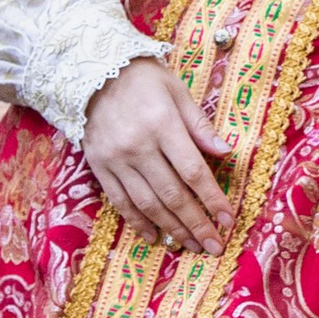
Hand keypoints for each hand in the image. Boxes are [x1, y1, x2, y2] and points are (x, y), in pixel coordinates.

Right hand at [82, 58, 232, 253]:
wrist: (90, 71)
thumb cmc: (142, 79)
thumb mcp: (177, 91)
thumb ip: (200, 125)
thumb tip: (226, 152)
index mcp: (163, 125)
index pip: (193, 171)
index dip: (213, 199)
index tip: (228, 220)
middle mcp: (138, 146)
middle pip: (172, 195)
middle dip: (196, 224)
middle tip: (214, 246)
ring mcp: (116, 159)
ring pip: (148, 204)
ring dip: (172, 229)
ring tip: (192, 246)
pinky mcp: (99, 167)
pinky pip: (120, 201)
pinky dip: (138, 222)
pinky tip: (155, 237)